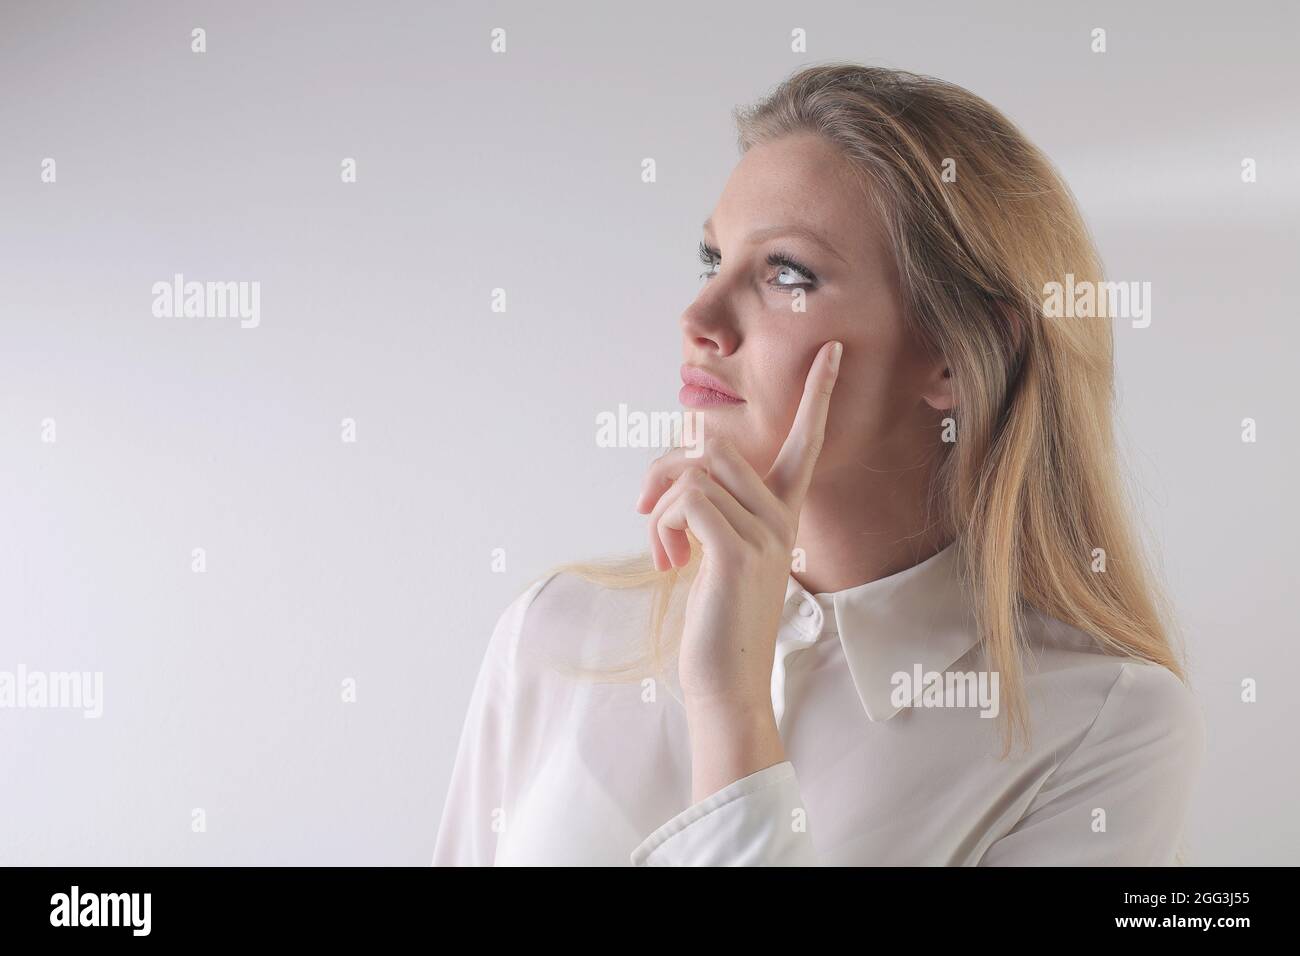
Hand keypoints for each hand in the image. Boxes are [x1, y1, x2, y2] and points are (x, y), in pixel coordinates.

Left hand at [635, 340, 841, 712]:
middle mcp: (782, 518)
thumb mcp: (713, 552)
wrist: (728, 682)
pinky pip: (688, 501)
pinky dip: (663, 525)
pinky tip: (669, 563)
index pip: (806, 443)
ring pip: (695, 474)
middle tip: (647, 513)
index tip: (833, 353)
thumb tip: (667, 474)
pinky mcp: (737, 553)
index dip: (818, 396)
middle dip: (667, 472)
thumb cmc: (717, 620)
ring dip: (660, 509)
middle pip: (717, 447)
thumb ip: (705, 507)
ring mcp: (765, 535)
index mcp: (782, 515)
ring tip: (666, 553)